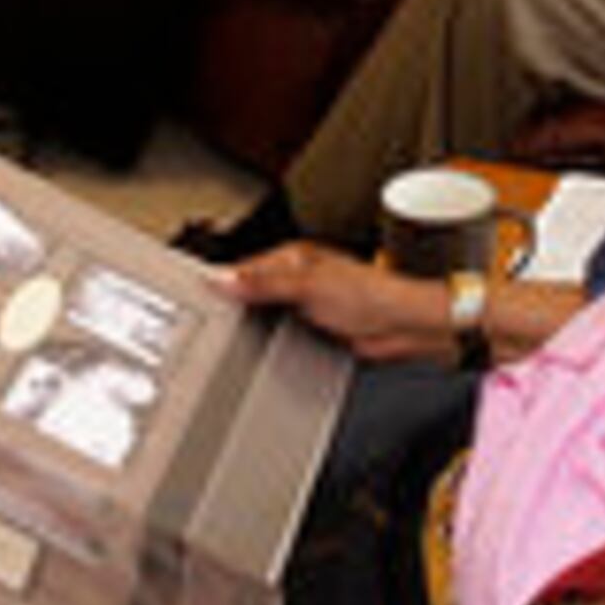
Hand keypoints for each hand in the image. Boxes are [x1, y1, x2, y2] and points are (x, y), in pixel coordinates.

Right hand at [221, 241, 456, 361]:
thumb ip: (264, 285)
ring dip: (256, 324)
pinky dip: (274, 339)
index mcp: (294, 257)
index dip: (225, 280)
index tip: (202, 292)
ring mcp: (307, 303)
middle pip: (254, 290)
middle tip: (213, 319)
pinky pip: (284, 333)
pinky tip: (266, 346)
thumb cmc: (371, 293)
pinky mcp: (316, 327)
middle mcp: (299, 278)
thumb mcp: (308, 286)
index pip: (247, 267)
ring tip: (234, 335)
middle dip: (237, 304)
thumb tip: (226, 280)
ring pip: (267, 313)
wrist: (403, 325)